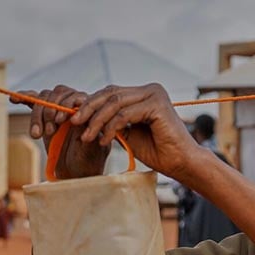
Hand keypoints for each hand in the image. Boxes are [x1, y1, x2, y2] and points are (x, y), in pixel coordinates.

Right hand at [11, 86, 109, 178]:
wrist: (75, 174)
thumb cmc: (87, 163)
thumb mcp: (91, 152)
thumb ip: (88, 135)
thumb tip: (79, 117)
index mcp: (88, 113)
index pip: (76, 97)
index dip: (66, 105)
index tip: (59, 121)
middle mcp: (74, 107)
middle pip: (58, 95)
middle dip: (50, 111)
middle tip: (49, 132)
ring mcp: (58, 111)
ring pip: (44, 99)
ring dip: (37, 115)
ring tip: (37, 135)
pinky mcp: (45, 116)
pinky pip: (33, 102)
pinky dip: (24, 99)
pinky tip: (14, 99)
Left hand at [66, 83, 198, 179]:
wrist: (181, 163)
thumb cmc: (158, 152)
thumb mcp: (129, 133)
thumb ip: (113, 122)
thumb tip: (86, 118)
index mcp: (144, 94)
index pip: (111, 93)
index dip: (90, 105)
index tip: (73, 119)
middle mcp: (150, 90)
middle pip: (110, 94)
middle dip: (89, 109)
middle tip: (73, 123)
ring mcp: (154, 95)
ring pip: (115, 103)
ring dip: (97, 121)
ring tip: (86, 136)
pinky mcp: (157, 105)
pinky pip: (125, 114)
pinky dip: (111, 127)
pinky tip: (104, 141)